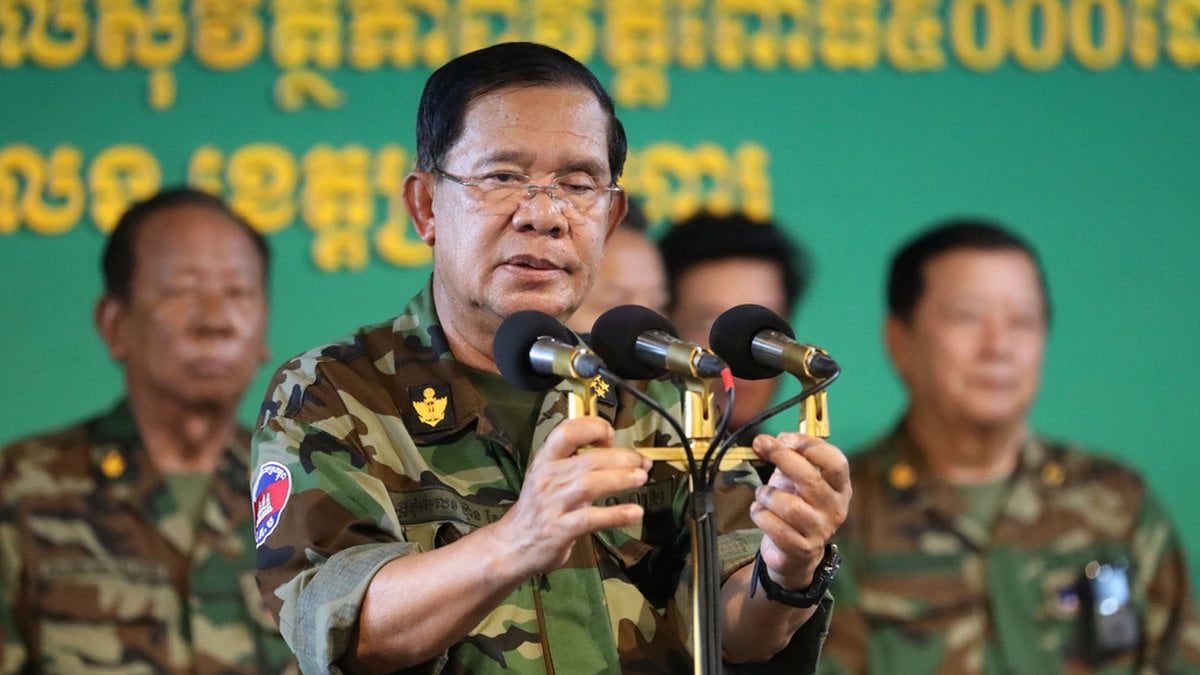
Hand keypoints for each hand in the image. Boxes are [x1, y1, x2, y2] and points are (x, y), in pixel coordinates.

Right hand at [494, 416, 651, 579]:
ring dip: (620, 479)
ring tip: (641, 478)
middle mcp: (547, 478)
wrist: (513, 545)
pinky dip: (615, 514)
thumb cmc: (539, 509)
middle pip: (588, 460)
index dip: (592, 428)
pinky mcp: (559, 529)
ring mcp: (552, 504)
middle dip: (621, 458)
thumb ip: (578, 466)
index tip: (610, 436)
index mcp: (545, 460)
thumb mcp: (550, 478)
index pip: (567, 432)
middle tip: (642, 462)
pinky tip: (634, 512)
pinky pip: (590, 518)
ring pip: (589, 484)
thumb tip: (620, 455)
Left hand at [750, 432, 850, 589]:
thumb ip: (786, 458)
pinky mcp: (801, 549)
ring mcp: (820, 531)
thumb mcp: (797, 480)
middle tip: (762, 445)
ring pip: (788, 506)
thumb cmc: (796, 506)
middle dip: (782, 457)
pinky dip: (760, 515)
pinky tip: (760, 512)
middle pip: (811, 479)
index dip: (810, 446)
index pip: (836, 462)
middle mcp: (834, 509)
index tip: (785, 437)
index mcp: (839, 488)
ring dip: (766, 494)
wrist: (795, 552)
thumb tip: (764, 442)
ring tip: (762, 495)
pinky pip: (774, 526)